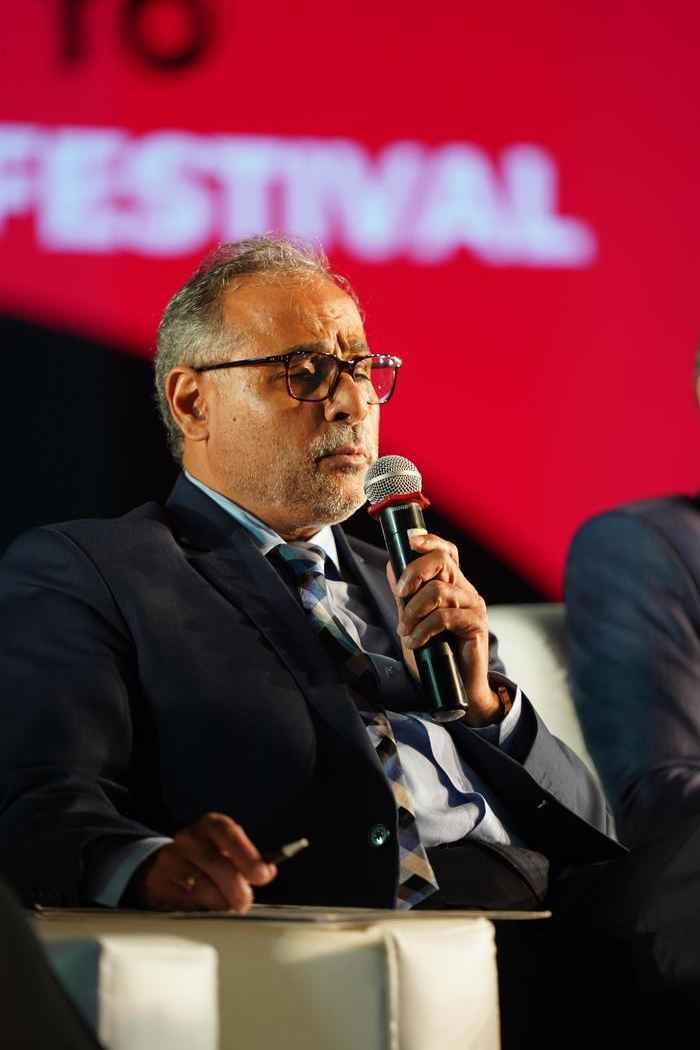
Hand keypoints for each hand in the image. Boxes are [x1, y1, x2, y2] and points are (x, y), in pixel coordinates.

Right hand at [130, 812, 276, 912]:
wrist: (165, 867)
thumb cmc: (208, 859)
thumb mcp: (228, 852)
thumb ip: (248, 861)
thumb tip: (268, 870)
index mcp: (210, 825)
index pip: (228, 833)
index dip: (247, 854)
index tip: (263, 875)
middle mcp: (189, 838)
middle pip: (213, 860)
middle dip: (234, 885)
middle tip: (245, 902)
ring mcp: (170, 859)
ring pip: (198, 884)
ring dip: (219, 900)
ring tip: (227, 906)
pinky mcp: (157, 883)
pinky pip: (183, 900)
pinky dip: (199, 908)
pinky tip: (205, 907)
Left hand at [386, 532, 500, 725]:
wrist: (457, 687)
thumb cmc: (436, 654)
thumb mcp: (413, 620)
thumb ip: (405, 595)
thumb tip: (391, 566)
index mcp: (452, 584)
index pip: (446, 551)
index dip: (429, 541)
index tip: (409, 540)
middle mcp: (465, 590)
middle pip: (442, 560)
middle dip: (414, 572)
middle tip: (400, 594)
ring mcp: (473, 606)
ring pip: (439, 590)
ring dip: (414, 611)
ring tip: (406, 631)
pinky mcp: (477, 624)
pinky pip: (445, 617)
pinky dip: (423, 629)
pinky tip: (416, 643)